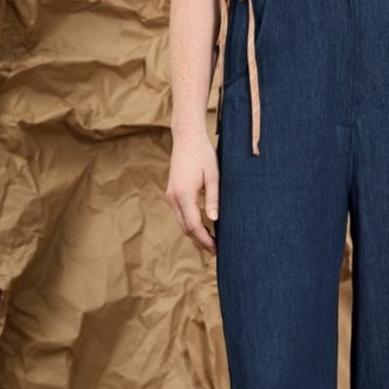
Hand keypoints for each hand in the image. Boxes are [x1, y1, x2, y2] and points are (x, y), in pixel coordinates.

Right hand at [166, 130, 219, 254]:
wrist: (186, 137)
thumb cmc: (203, 154)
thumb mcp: (213, 175)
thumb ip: (213, 198)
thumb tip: (215, 219)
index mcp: (184, 194)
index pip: (193, 225)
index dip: (205, 240)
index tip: (217, 249)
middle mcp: (174, 197)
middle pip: (185, 228)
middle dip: (200, 242)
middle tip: (216, 251)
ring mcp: (171, 195)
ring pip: (182, 222)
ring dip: (195, 234)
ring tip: (212, 242)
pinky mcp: (172, 192)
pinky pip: (181, 214)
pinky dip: (191, 224)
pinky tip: (203, 226)